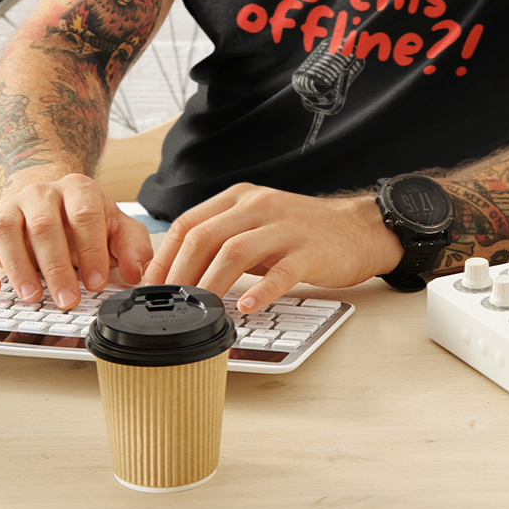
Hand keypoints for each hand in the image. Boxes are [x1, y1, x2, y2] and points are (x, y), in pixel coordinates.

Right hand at [0, 174, 153, 310]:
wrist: (50, 197)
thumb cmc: (85, 219)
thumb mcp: (118, 228)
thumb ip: (133, 248)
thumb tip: (136, 273)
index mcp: (78, 190)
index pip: (84, 215)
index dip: (91, 250)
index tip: (96, 282)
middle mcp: (41, 193)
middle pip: (44, 226)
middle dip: (56, 267)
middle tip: (66, 299)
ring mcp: (11, 207)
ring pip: (7, 230)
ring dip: (18, 266)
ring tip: (31, 296)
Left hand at [142, 183, 403, 311]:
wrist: (359, 228)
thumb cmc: (302, 232)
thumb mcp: (257, 225)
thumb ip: (222, 240)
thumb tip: (177, 271)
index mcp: (239, 200)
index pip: (188, 223)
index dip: (164, 256)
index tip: (149, 287)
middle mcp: (258, 206)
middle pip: (205, 236)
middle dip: (179, 273)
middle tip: (167, 304)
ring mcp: (285, 227)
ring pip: (235, 251)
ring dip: (210, 283)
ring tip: (196, 309)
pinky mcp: (310, 251)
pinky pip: (280, 271)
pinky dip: (259, 290)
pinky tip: (245, 307)